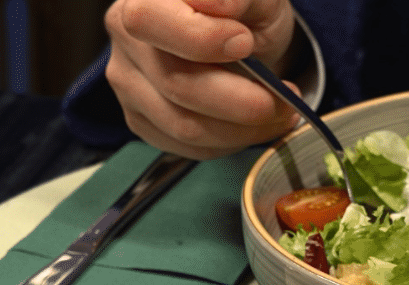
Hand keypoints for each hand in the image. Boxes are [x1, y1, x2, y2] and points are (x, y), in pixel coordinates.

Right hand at [104, 0, 301, 157]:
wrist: (239, 40)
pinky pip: (187, 147)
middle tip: (283, 101)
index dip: (200, 39)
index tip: (246, 43)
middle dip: (239, 101)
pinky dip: (229, 143)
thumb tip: (222, 6)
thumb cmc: (244, 14)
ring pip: (184, 126)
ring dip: (242, 130)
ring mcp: (129, 85)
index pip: (150, 21)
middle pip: (175, 84)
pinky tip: (250, 127)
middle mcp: (125, 40)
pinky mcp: (142, 121)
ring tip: (278, 115)